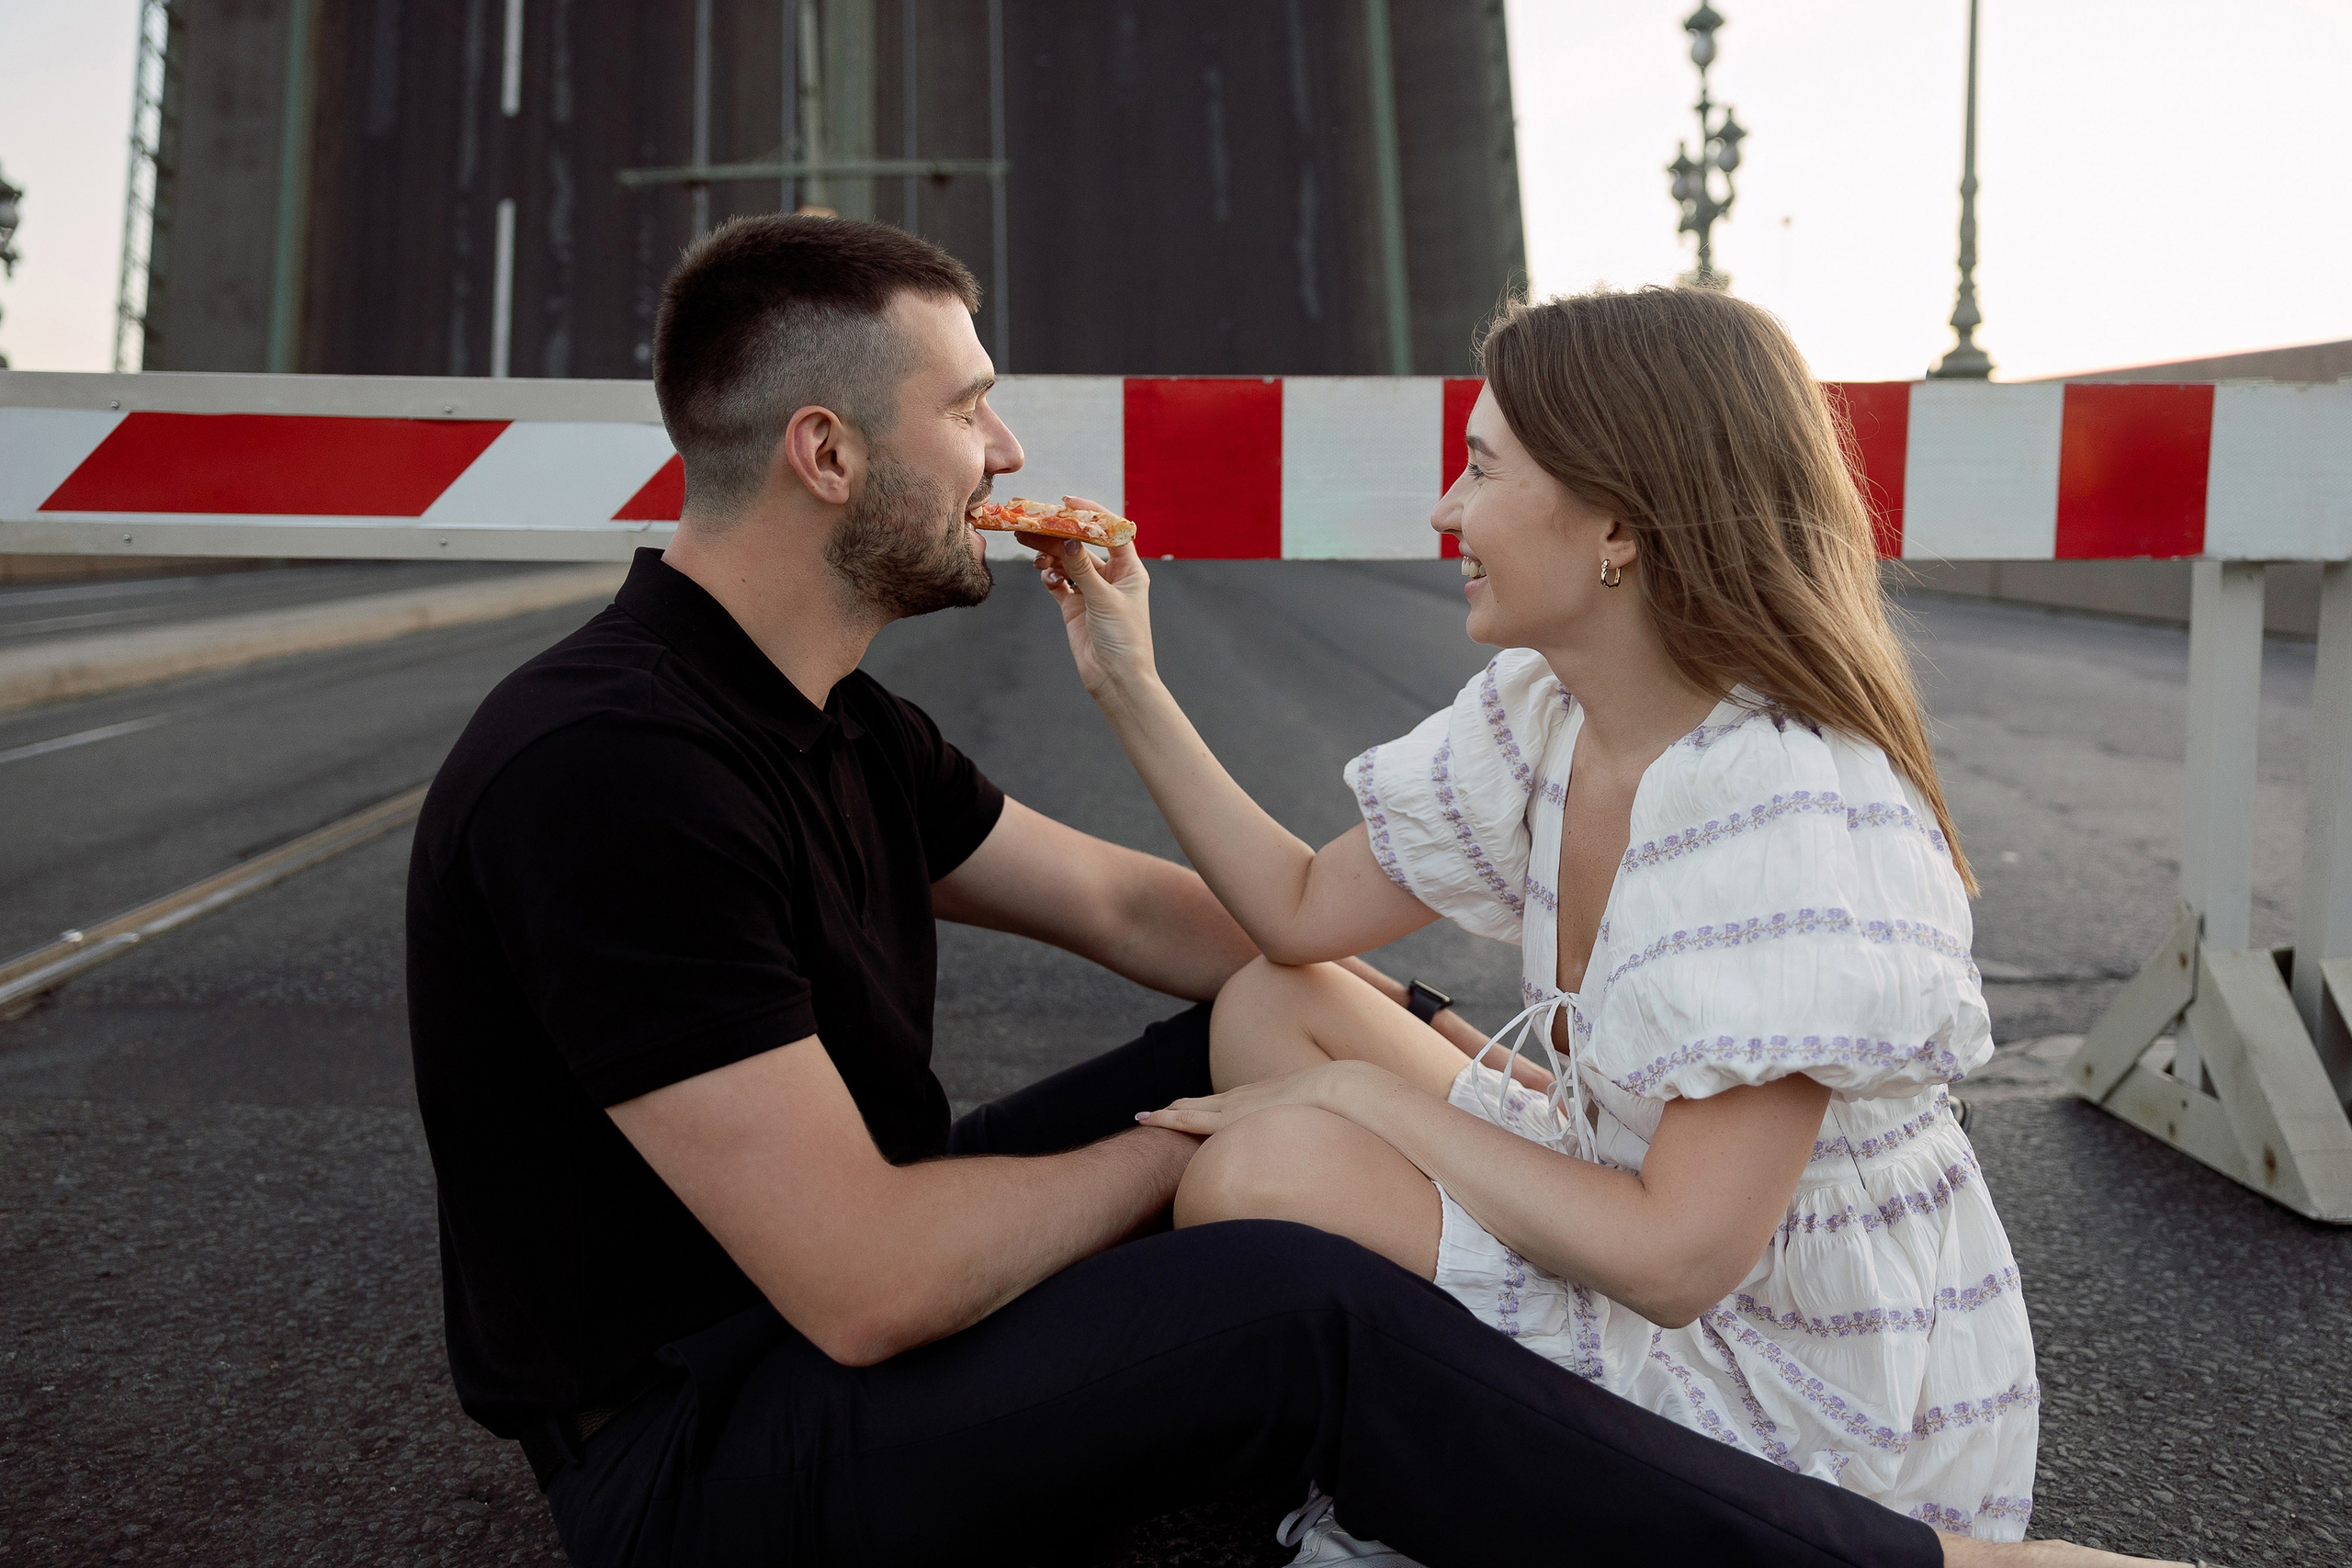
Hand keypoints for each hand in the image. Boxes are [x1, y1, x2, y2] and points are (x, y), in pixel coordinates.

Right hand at [1020, 495, 1156, 698]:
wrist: (1116, 679)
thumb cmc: (1124, 639)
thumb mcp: (1105, 601)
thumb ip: (1084, 571)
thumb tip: (1069, 543)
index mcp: (1129, 570)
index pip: (1111, 532)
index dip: (1091, 514)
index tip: (1068, 502)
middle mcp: (1110, 577)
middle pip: (1081, 546)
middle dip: (1058, 534)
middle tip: (1033, 524)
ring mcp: (1090, 591)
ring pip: (1066, 563)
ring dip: (1049, 555)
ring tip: (1030, 549)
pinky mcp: (1074, 607)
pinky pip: (1057, 583)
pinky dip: (1049, 577)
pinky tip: (1045, 576)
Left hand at [1136, 1060, 1385, 1137]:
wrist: (1343, 1090)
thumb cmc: (1340, 1110)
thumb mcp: (1323, 1123)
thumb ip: (1317, 1137)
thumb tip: (1328, 1154)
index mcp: (1264, 1100)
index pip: (1227, 1104)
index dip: (1207, 1107)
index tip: (1191, 1111)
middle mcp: (1245, 1098)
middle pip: (1203, 1103)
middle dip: (1179, 1108)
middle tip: (1153, 1114)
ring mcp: (1237, 1105)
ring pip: (1191, 1108)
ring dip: (1167, 1113)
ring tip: (1143, 1117)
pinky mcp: (1232, 1117)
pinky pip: (1191, 1118)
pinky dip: (1168, 1119)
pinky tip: (1149, 1118)